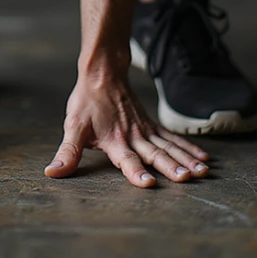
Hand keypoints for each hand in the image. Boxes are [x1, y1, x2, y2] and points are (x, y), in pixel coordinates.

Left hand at [45, 72, 209, 185]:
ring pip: (169, 147)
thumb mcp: (73, 127)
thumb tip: (52, 173)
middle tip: (187, 179)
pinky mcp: (152, 126)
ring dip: (186, 159)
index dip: (135, 172)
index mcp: (114, 141)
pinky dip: (188, 148)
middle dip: (171, 167)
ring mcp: (146, 130)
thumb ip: (68, 153)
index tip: (149, 183)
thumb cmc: (86, 102)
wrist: (103, 74)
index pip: (126, 159)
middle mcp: (133, 137)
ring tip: (202, 172)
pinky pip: (173, 138)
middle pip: (155, 154)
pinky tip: (204, 158)